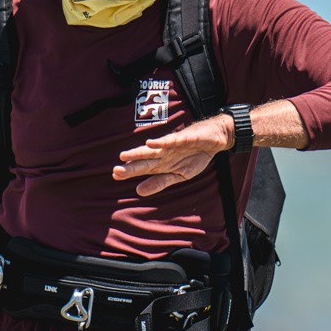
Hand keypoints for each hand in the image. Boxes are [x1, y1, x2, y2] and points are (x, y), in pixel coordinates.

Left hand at [113, 115, 233, 195]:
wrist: (215, 140)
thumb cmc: (195, 156)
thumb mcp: (178, 176)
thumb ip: (160, 182)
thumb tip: (139, 191)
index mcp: (162, 163)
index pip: (142, 168)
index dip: (130, 172)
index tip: (115, 176)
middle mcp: (163, 154)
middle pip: (144, 160)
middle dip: (131, 166)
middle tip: (116, 171)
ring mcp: (172, 146)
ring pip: (153, 150)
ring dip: (139, 153)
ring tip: (125, 155)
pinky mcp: (183, 138)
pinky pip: (171, 140)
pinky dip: (161, 142)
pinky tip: (150, 143)